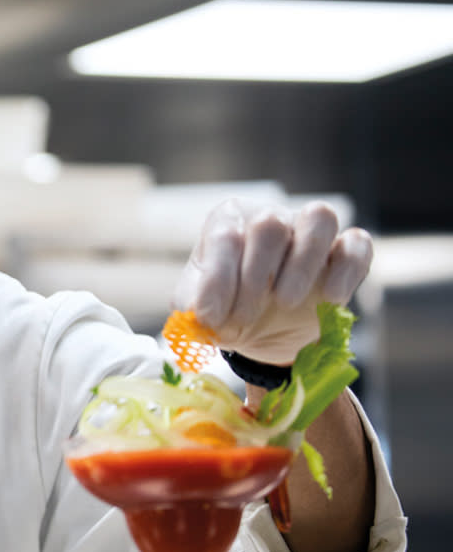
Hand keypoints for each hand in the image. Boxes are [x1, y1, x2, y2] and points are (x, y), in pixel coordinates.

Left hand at [172, 199, 372, 364]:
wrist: (262, 334)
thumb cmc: (227, 310)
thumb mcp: (203, 311)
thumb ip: (194, 306)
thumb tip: (200, 314)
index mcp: (229, 222)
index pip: (226, 234)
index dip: (218, 279)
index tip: (211, 317)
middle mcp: (270, 217)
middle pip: (270, 224)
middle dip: (255, 276)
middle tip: (245, 316)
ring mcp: (309, 231)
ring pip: (319, 218)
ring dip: (302, 264)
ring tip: (285, 302)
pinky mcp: (345, 253)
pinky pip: (357, 243)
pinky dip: (347, 269)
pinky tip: (332, 298)